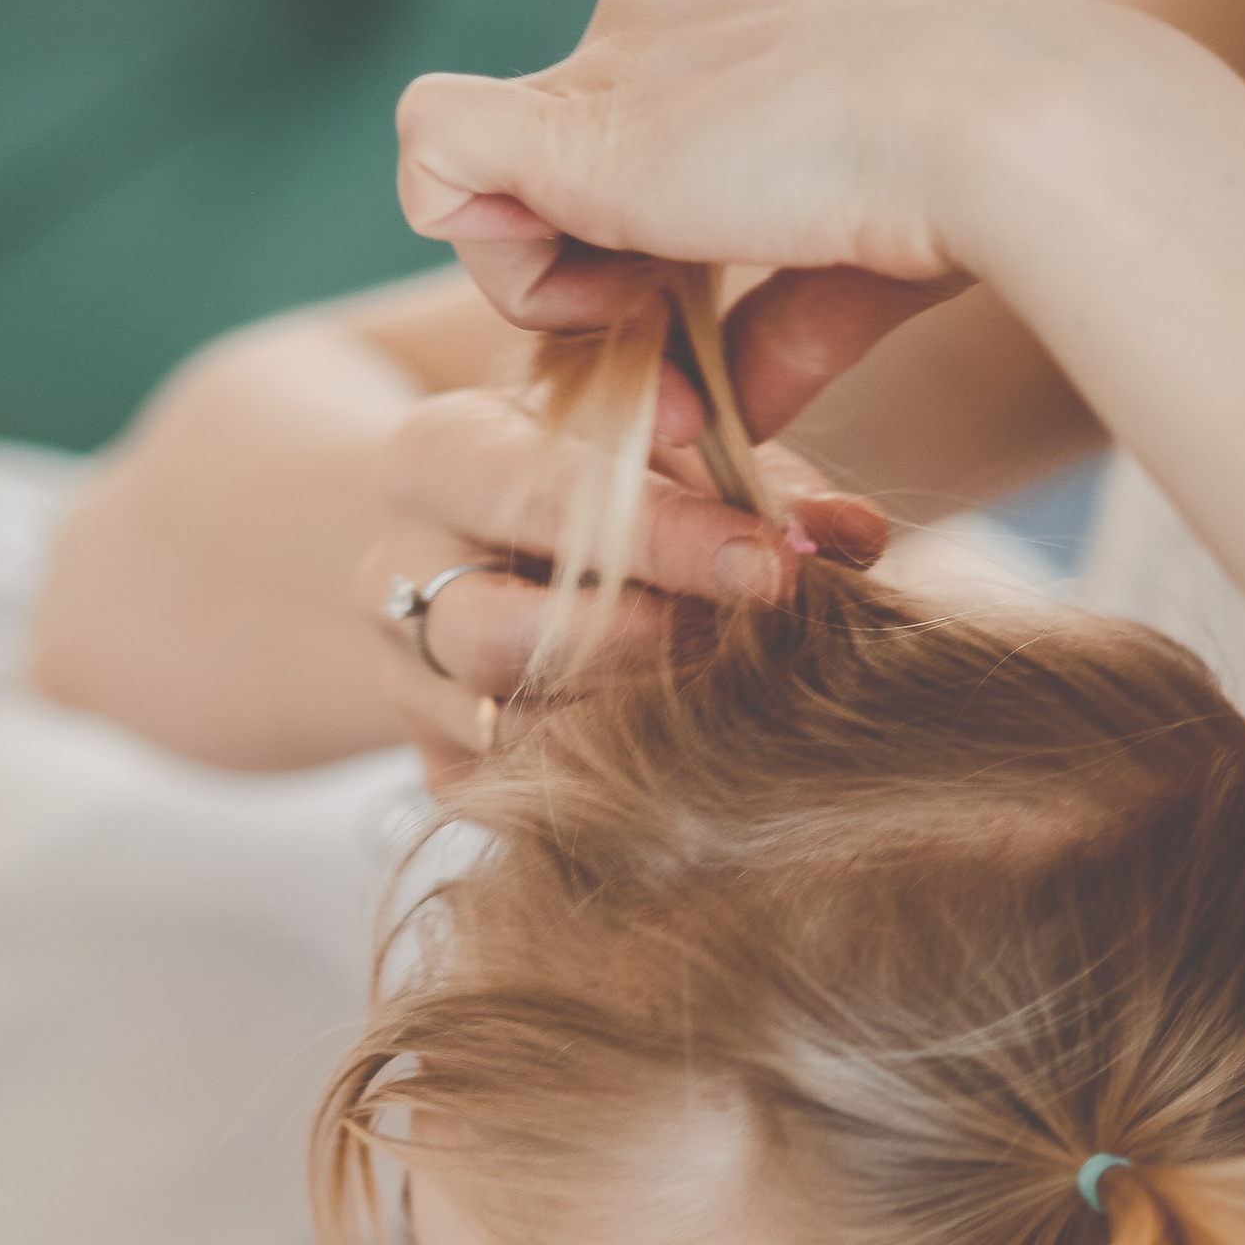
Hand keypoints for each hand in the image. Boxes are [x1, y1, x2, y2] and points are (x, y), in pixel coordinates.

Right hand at [363, 379, 886, 780]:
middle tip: (763, 650)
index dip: (667, 539)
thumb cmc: (603, 475)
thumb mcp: (668, 443)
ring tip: (741, 703)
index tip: (773, 571)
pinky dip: (606, 788)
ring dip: (634, 728)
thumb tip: (851, 538)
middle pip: (504, 634)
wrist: (487, 545)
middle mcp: (392, 575)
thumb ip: (757, 478)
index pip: (543, 498)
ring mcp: (405, 686)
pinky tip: (683, 759)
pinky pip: (519, 801)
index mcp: (438, 458)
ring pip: (513, 733)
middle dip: (646, 649)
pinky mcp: (435, 772)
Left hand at [395, 0, 1087, 420]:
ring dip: (552, 281)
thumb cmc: (968, 191)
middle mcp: (668, 14)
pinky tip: (585, 296)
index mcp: (749, 19)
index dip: (646, 246)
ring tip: (649, 320)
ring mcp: (614, 51)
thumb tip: (732, 418)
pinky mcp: (565, 113)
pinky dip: (481, 245)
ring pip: (495, 170)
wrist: (996, 129)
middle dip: (592, 273)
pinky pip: (431, 150)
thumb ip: (775, 335)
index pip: (636, 130)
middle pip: (556, 158)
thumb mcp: (855, 269)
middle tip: (670, 343)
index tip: (706, 312)